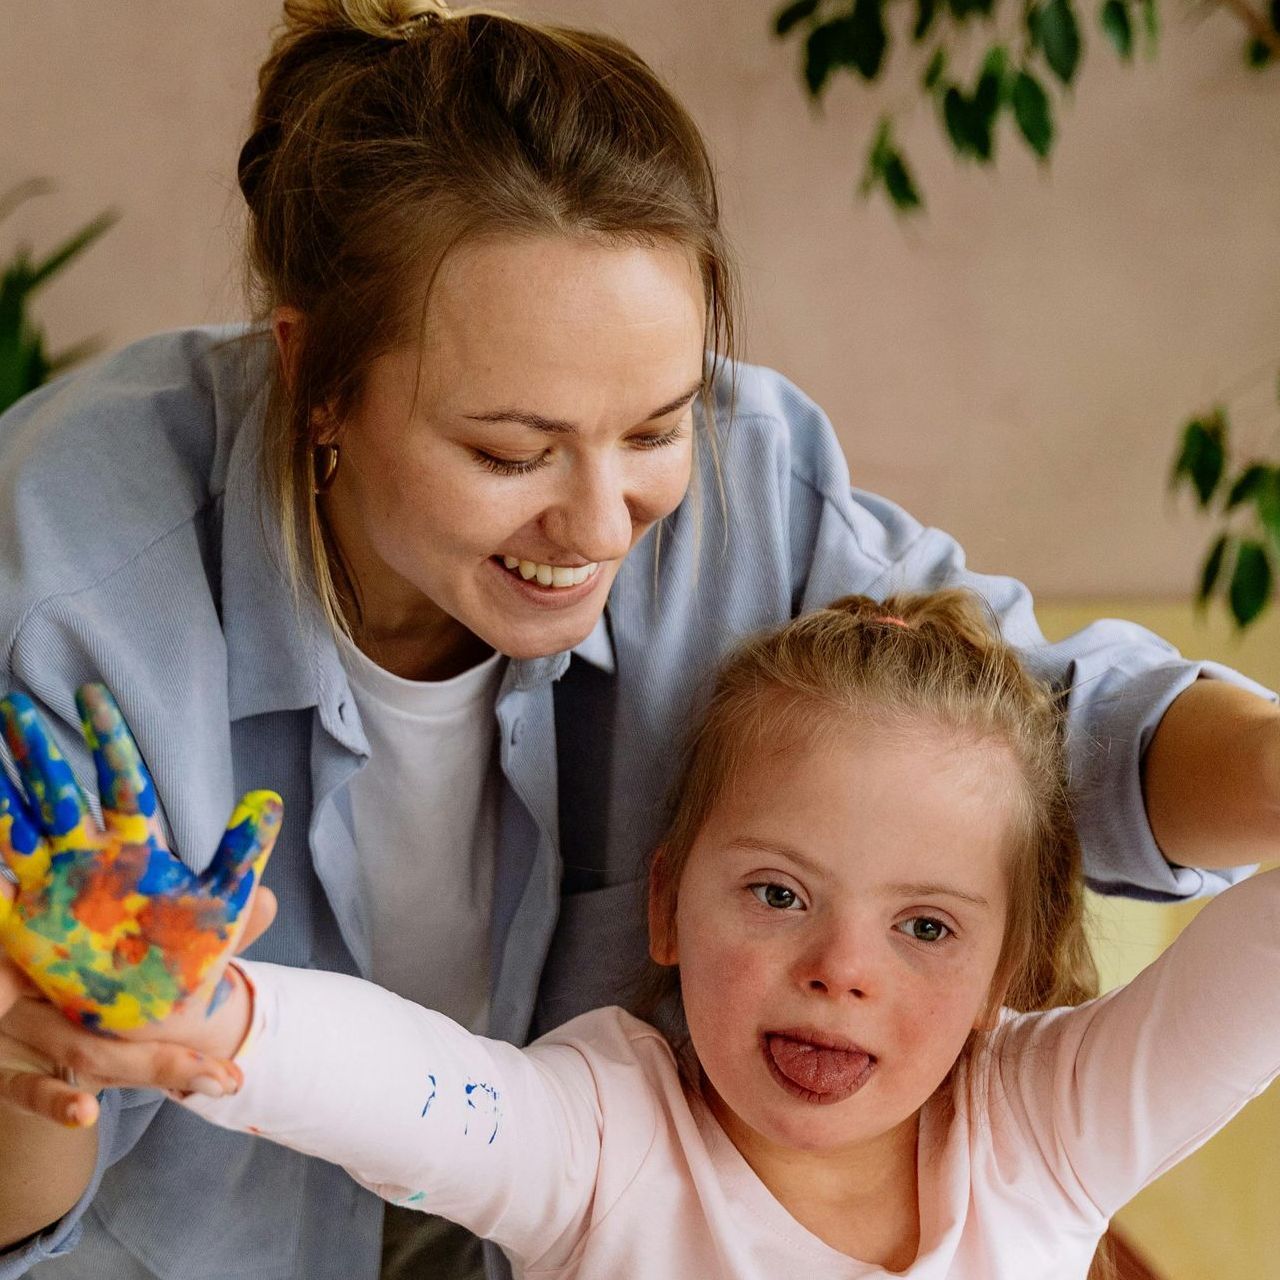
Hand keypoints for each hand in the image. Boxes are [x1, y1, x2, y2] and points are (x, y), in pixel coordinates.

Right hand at [0, 684, 281, 1033]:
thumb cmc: (192, 958)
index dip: (108, 739)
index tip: (93, 694)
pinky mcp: (25, 929)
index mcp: (135, 849)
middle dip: (36, 753)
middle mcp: (88, 860)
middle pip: (58, 795)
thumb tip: (271, 798)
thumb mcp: (224, 908)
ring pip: (15, 832)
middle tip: (12, 704)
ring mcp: (52, 890)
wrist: (160, 1017)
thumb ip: (242, 854)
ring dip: (1, 799)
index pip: (122, 783)